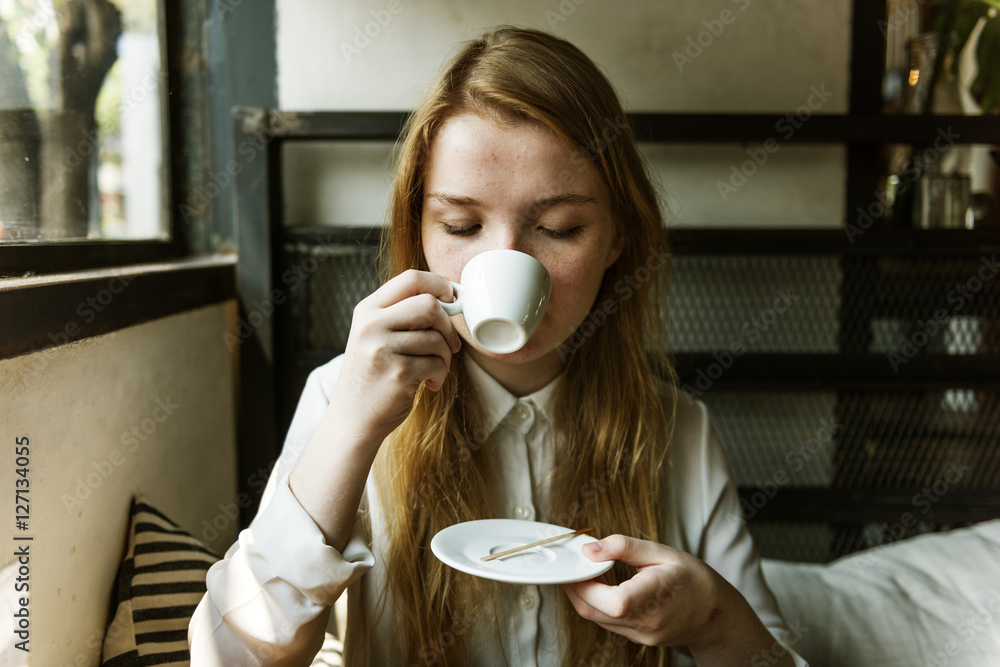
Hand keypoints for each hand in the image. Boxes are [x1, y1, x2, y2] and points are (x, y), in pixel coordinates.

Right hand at [333, 269, 461, 444]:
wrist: (352, 420)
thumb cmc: (373, 377)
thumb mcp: (375, 336)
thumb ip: (403, 316)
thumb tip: (449, 300)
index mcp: (367, 310)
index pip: (411, 278)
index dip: (440, 285)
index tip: (452, 299)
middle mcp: (371, 325)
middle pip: (429, 304)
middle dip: (447, 326)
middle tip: (450, 345)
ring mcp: (382, 348)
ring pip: (436, 338)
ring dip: (445, 357)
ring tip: (434, 370)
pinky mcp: (397, 373)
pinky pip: (437, 363)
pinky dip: (440, 375)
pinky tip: (428, 384)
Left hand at [562, 534, 728, 649]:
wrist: (716, 613)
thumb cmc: (692, 579)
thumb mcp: (661, 552)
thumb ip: (624, 548)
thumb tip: (590, 549)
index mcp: (654, 598)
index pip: (610, 600)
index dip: (584, 582)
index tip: (579, 563)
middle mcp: (646, 623)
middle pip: (593, 611)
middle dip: (576, 588)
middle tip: (575, 566)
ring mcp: (642, 635)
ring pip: (597, 619)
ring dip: (585, 597)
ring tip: (589, 574)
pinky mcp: (639, 639)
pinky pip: (608, 624)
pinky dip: (599, 606)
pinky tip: (603, 589)